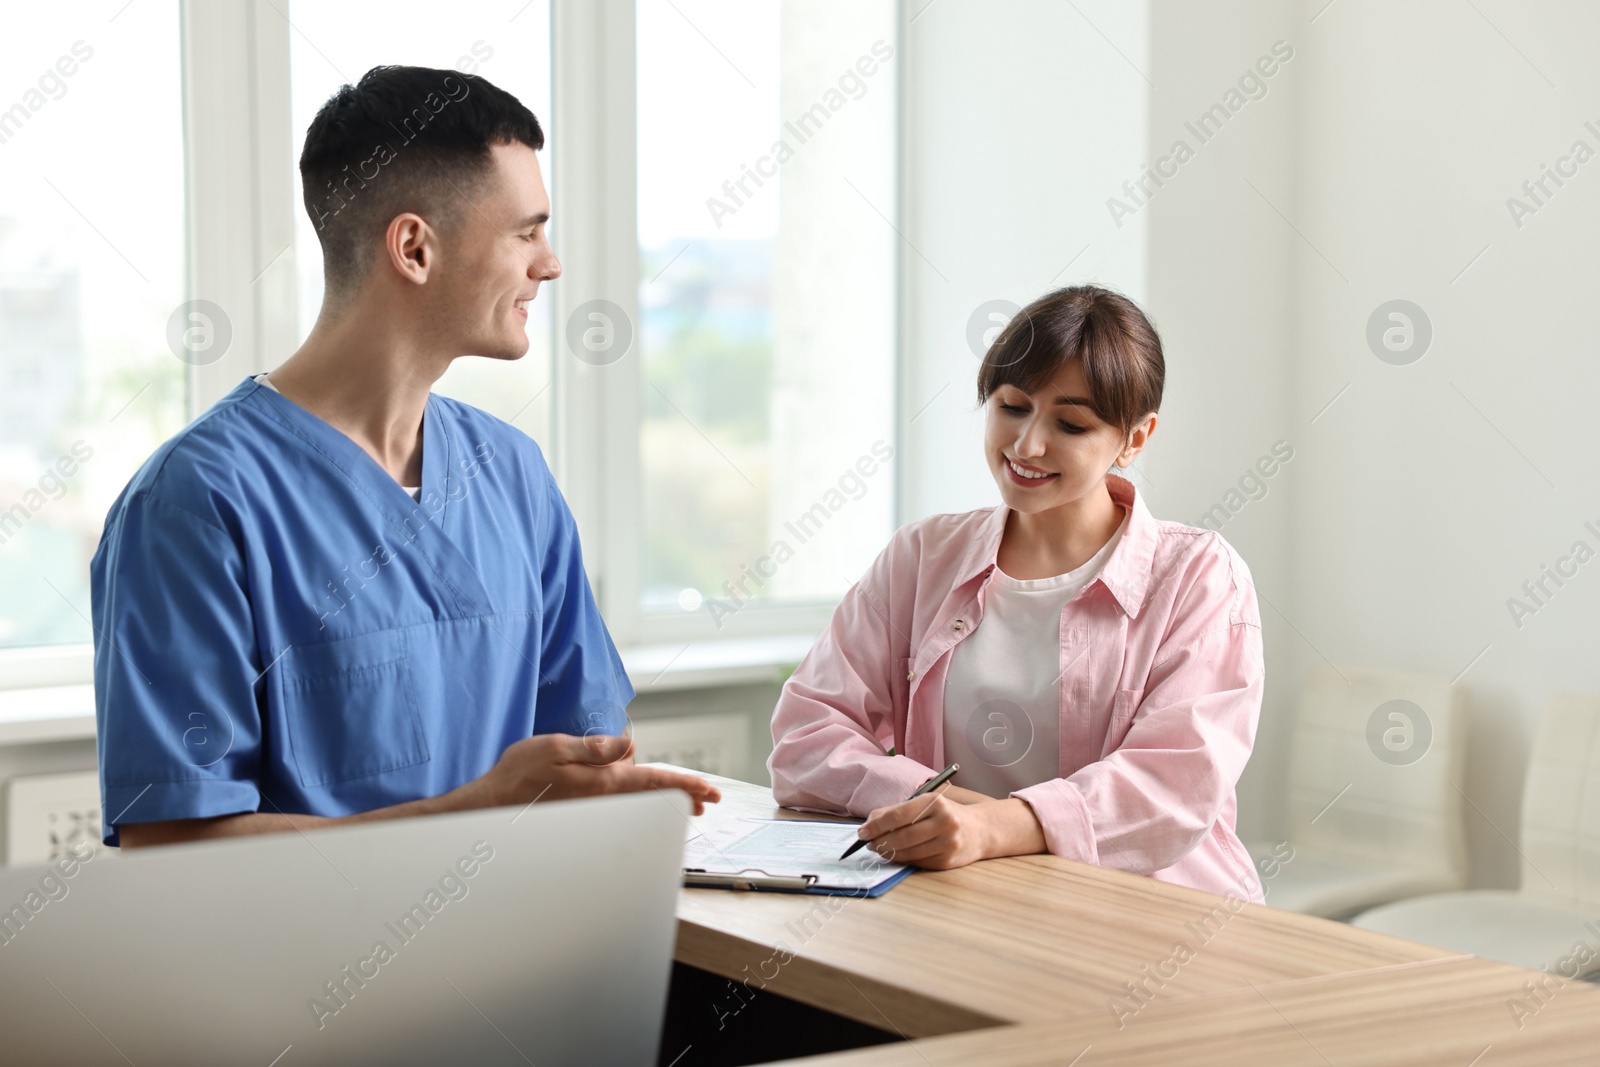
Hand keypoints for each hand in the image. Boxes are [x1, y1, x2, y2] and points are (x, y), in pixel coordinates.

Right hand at [479, 734, 721, 814]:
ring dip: (664, 800)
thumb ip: (595, 748)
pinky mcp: (585, 812)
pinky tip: (641, 797)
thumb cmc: (519, 775)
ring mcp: (595, 809)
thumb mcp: (555, 748)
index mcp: (603, 782)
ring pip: (638, 802)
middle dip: (683, 796)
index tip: (709, 791)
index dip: (685, 784)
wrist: (491, 806)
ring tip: (688, 802)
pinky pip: (621, 805)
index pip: (654, 781)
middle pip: (653, 796)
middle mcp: (604, 800)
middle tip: (709, 798)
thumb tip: (631, 745)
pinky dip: (640, 801)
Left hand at [856, 789, 989, 869]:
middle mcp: (945, 822)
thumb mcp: (925, 803)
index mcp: (935, 802)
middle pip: (901, 836)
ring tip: (879, 848)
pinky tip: (897, 854)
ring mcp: (948, 843)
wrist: (979, 831)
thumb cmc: (945, 814)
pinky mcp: (947, 861)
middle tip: (868, 843)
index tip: (862, 832)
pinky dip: (903, 859)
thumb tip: (868, 824)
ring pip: (908, 852)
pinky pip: (917, 862)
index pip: (898, 816)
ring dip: (888, 852)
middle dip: (879, 841)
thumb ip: (896, 811)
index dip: (876, 826)